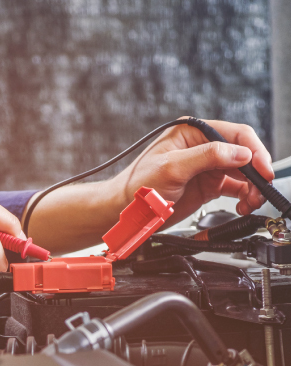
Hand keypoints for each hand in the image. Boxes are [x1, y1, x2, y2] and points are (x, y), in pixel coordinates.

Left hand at [112, 117, 273, 219]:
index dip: (252, 150)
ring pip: (242, 173)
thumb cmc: (139, 185)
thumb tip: (240, 153)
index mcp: (193, 132)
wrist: (126, 211)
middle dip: (255, 171)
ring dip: (252, 187)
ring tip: (252, 201)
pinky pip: (234, 188)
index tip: (262, 168)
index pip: (233, 134)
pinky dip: (244, 196)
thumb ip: (207, 156)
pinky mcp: (208, 186)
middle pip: (242, 153)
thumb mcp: (172, 167)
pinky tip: (244, 205)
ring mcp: (207, 167)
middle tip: (262, 188)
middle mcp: (202, 146)